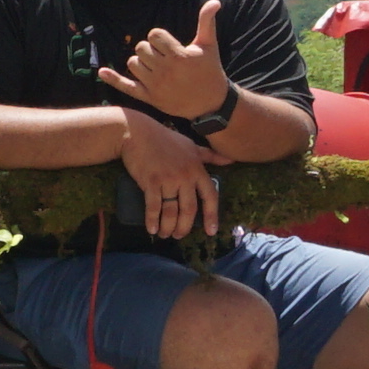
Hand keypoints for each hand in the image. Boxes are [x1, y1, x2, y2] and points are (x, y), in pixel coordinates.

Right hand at [112, 108, 223, 242]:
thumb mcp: (191, 146)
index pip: (210, 196)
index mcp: (197, 169)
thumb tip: (231, 160)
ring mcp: (168, 180)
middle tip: (179, 235)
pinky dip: (152, 220)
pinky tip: (151, 229)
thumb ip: (210, 156)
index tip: (211, 232)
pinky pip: (154, 207)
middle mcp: (185, 176)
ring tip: (164, 234)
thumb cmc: (165, 139)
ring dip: (168, 227)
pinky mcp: (151, 182)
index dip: (212, 216)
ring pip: (172, 212)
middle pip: (190, 209)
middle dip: (185, 227)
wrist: (137, 133)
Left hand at [115, 0, 233, 126]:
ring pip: (133, 63)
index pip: (153, 35)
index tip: (169, 45)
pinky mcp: (150, 98)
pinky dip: (113, 79)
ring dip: (141, 62)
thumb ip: (207, 22)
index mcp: (178, 56)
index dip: (159, 37)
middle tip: (163, 56)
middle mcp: (165, 71)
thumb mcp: (209, 45)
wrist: (211, 103)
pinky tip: (102, 71)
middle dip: (150, 49)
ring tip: (156, 66)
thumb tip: (215, 1)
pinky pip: (127, 86)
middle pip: (141, 48)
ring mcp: (156, 86)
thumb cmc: (210, 70)